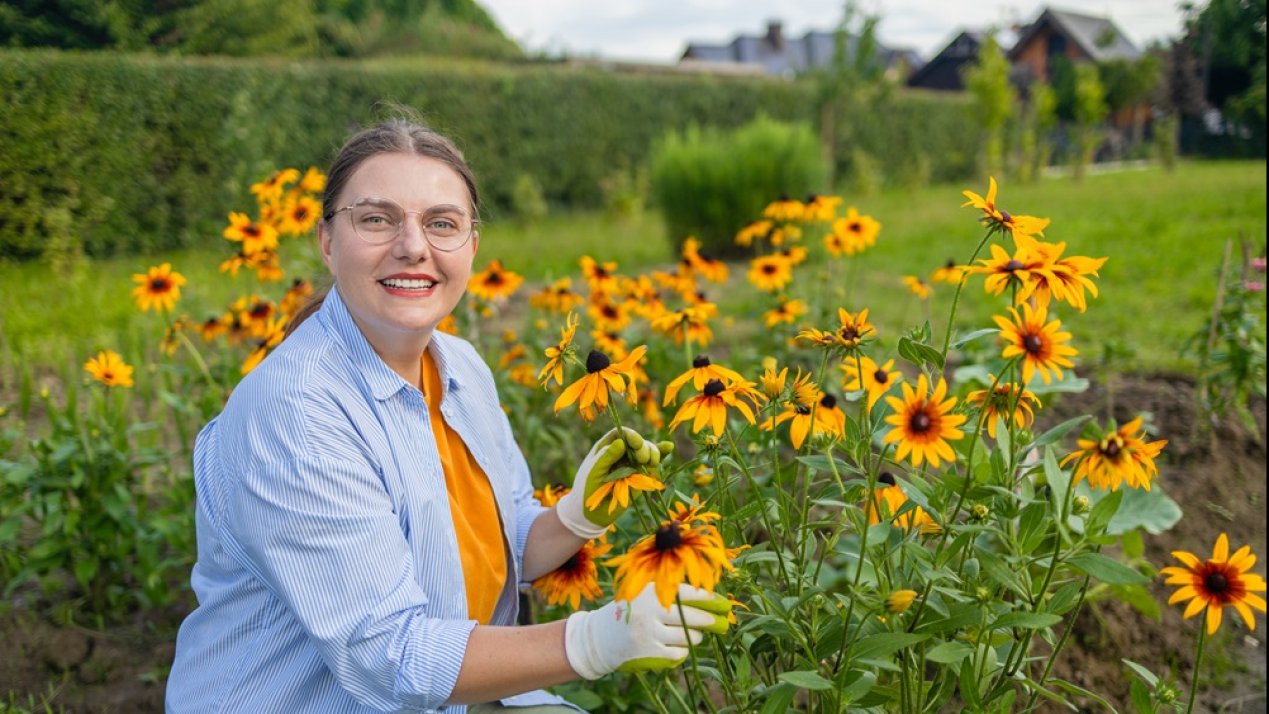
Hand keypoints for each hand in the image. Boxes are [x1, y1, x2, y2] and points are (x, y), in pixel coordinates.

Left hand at [556, 427, 671, 538]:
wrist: (592, 511)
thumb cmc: (587, 487)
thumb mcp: (593, 470)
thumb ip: (606, 456)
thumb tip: (621, 442)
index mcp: (608, 447)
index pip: (622, 434)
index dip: (631, 435)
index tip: (636, 443)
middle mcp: (622, 452)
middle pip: (639, 442)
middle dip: (643, 448)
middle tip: (641, 459)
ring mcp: (633, 464)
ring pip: (649, 452)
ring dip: (653, 454)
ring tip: (651, 462)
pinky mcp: (642, 477)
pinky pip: (653, 465)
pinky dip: (662, 456)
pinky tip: (669, 447)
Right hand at [564, 583, 725, 679]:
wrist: (598, 638)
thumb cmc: (629, 612)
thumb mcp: (643, 594)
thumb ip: (669, 593)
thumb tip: (708, 599)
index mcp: (650, 592)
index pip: (687, 593)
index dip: (708, 598)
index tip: (721, 603)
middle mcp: (649, 610)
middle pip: (692, 616)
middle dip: (709, 620)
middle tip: (719, 623)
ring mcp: (649, 632)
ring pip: (688, 636)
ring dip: (696, 636)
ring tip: (694, 634)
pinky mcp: (648, 652)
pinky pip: (678, 652)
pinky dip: (682, 650)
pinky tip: (677, 646)